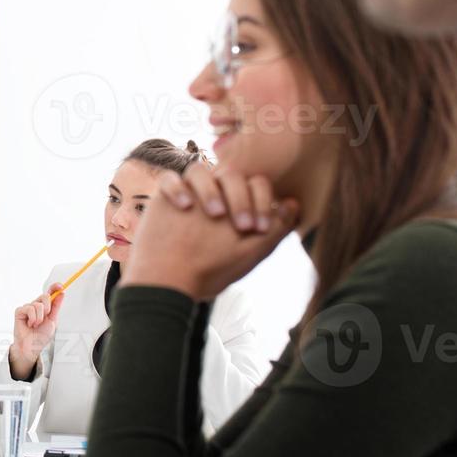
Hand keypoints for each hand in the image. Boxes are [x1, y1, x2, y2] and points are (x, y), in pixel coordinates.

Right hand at [9, 286, 63, 378]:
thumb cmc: (41, 336)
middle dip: (48, 307)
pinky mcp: (19, 311)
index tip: (61, 286)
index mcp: (45, 307)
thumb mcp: (53, 320)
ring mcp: (27, 308)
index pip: (50, 293)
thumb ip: (56, 306)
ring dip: (40, 317)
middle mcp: (36, 305)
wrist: (32, 347)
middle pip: (45, 296)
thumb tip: (61, 293)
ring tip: (36, 325)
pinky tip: (30, 324)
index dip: (55, 287)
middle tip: (46, 317)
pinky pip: (29, 308)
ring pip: (37, 304)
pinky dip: (33, 318)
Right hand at [123, 165, 299, 301]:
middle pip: (230, 174)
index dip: (261, 201)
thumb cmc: (213, 271)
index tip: (257, 229)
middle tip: (241, 226)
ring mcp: (187, 194)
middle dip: (240, 198)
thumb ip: (276, 227)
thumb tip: (294, 204)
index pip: (256, 184)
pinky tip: (185, 206)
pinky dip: (178, 188)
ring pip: (199, 170)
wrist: (172, 285)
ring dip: (210, 189)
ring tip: (214, 214)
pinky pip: (169, 179)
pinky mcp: (163, 198)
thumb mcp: (252, 252)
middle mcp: (213, 195)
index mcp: (237, 204)